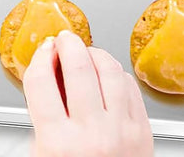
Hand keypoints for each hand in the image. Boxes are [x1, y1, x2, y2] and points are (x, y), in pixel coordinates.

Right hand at [24, 30, 153, 156]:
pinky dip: (116, 74)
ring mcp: (122, 133)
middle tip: (65, 39)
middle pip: (78, 67)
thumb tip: (48, 70)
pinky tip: (107, 74)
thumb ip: (44, 115)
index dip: (39, 57)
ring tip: (87, 52)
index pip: (41, 81)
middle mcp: (92, 135)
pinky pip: (130, 87)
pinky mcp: (144, 133)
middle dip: (68, 43)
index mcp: (58, 144)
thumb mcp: (44, 154)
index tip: (43, 49)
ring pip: (109, 70)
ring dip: (95, 53)